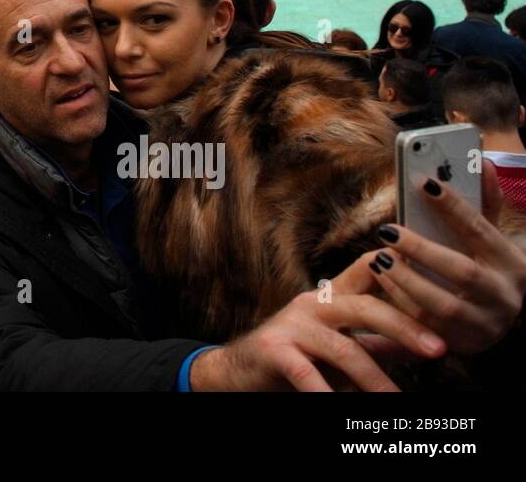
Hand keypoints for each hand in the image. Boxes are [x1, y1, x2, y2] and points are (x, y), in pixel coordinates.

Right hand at [189, 252, 446, 391]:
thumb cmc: (295, 360)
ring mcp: (292, 326)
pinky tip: (341, 407)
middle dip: (405, 327)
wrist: (237, 372)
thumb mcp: (340, 348)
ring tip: (397, 403)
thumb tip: (427, 343)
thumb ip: (379, 344)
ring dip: (376, 379)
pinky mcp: (275, 351)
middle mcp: (313, 304)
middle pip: (365, 306)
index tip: (441, 295)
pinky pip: (306, 373)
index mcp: (331, 297)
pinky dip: (326, 392)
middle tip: (438, 349)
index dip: (403, 276)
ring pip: (344, 348)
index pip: (369, 272)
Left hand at [364, 167, 525, 355]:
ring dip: (406, 279)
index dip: (452, 205)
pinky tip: (382, 278)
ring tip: (379, 257)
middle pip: (461, 271)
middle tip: (387, 230)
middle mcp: (504, 296)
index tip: (422, 182)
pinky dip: (400, 300)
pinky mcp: (462, 343)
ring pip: (442, 305)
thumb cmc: (488, 269)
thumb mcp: (492, 239)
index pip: (481, 229)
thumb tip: (480, 161)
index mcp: (514, 264)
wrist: (498, 323)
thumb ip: (484, 203)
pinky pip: (425, 324)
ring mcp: (485, 324)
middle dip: (422, 249)